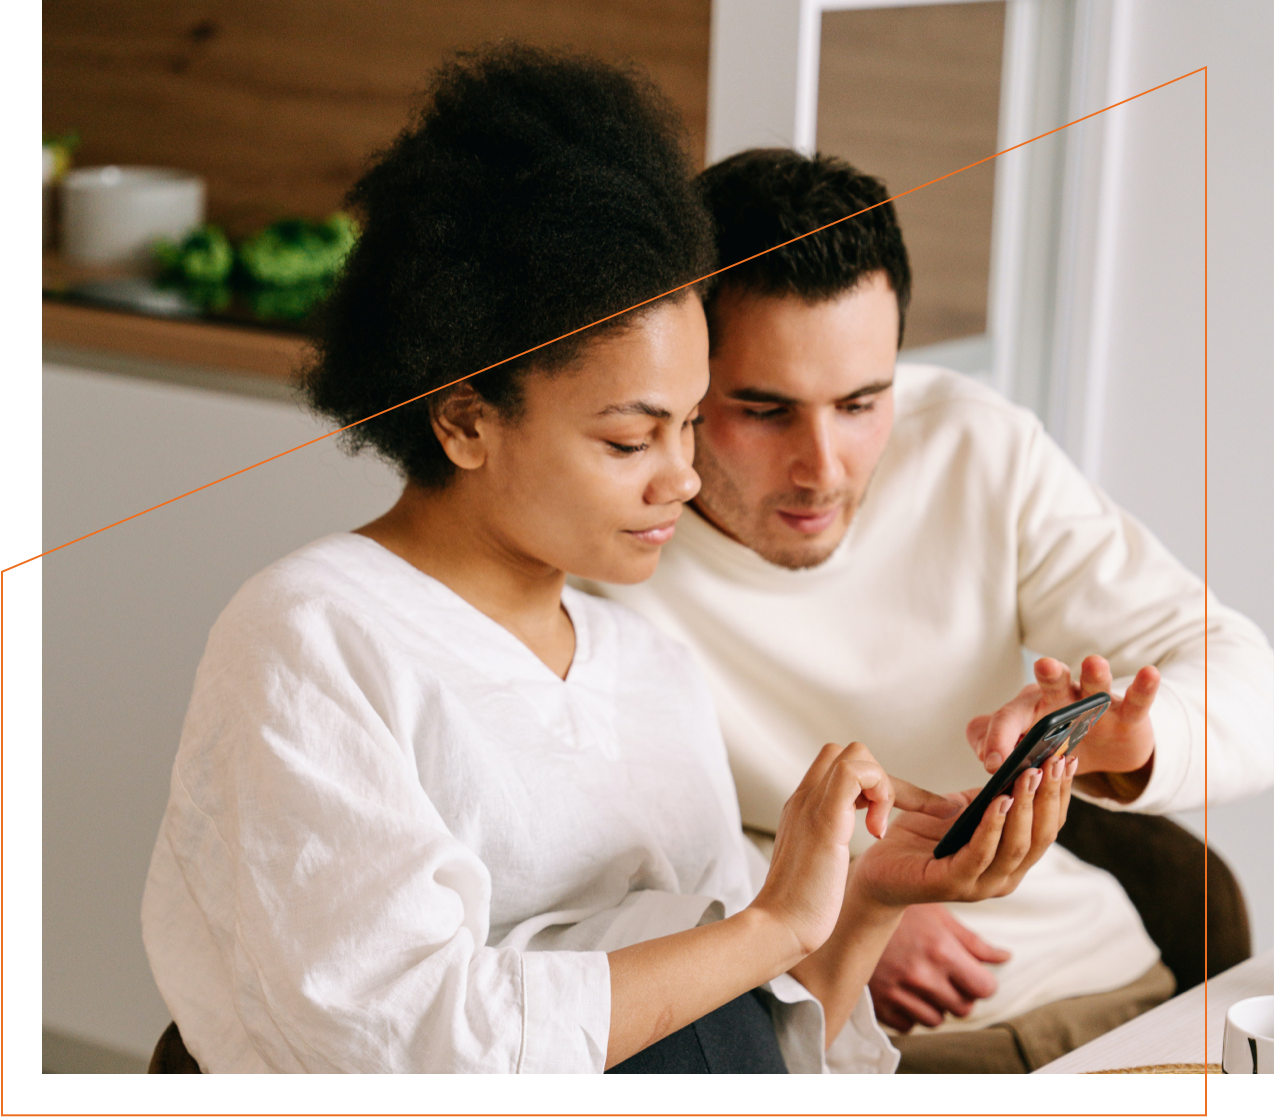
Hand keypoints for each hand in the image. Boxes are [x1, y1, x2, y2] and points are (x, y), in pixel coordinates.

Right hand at [751, 742, 953, 957]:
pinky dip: (880, 792)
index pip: (834, 764)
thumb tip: (839, 846)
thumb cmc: (799, 906)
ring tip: (878, 827)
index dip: (866, 783)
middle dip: (878, 780)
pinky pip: (856, 772)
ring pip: (856, 755)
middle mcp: (805, 798)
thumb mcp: (813, 862)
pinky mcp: (825, 819)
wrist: (778, 926)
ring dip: (882, 786)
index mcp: (802, 807)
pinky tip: (876, 830)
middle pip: (847, 752)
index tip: (878, 819)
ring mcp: (812, 805)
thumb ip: (822, 843)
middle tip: (881, 820)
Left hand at [850, 753, 1076, 909]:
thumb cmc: (920, 837)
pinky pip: (980, 854)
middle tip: (1055, 761)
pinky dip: (993, 826)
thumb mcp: (960, 810)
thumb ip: (987, 797)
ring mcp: (982, 885)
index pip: (1047, 827)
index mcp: (1012, 859)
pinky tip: (999, 801)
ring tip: (1030, 774)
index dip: (1060, 793)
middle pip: (1040, 836)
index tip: (1067, 758)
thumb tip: (1014, 766)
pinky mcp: (953, 884)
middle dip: (1050, 796)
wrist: (879, 869)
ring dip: (1026, 808)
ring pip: (1016, 847)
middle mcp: (1005, 876)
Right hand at [867, 904, 1010, 1031]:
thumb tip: (1004, 957)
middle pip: (962, 1008)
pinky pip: (909, 1025)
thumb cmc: (898, 910)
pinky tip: (903, 988)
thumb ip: (972, 941)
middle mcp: (921, 975)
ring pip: (936, 1020)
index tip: (972, 974)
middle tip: (945, 976)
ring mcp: (898, 992)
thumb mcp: (936, 915)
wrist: (846, 912)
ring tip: (922, 980)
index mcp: (940, 950)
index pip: (984, 988)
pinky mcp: (879, 1004)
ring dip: (935, 1005)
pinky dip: (910, 1012)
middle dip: (960, 995)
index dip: (982, 983)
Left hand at [966, 655, 1159, 799]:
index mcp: (1030, 709)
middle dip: (1048, 673)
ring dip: (1094, 675)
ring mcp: (1096, 703)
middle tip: (1043, 665)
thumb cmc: (1055, 747)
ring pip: (1093, 685)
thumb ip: (998, 748)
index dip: (999, 739)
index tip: (994, 763)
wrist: (1103, 752)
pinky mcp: (1127, 714)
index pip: (1009, 718)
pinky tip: (1150, 673)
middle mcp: (1061, 698)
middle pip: (1051, 683)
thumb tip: (987, 758)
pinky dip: (1144, 688)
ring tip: (1094, 662)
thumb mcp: (1024, 751)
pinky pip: (1137, 701)